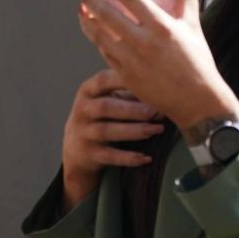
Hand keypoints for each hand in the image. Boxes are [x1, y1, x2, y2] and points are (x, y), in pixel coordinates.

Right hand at [61, 69, 163, 212]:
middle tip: (157, 111)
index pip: (104, 80)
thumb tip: (162, 90)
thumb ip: (128, 91)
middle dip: (133, 109)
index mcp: (87, 91)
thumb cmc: (100, 115)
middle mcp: (82, 110)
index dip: (124, 79)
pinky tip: (146, 158)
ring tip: (157, 129)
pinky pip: (110, 156)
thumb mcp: (106, 98)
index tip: (148, 80)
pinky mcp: (89, 154)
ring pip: (108, 131)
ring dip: (134, 130)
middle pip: (106, 107)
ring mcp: (84, 133)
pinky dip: (129, 157)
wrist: (75, 148)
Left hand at [79, 0, 238, 132]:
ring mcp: (132, 60)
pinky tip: (95, 34)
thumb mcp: (194, 27)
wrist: (197, 101)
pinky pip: (105, 54)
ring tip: (82, 13)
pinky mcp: (127, 76)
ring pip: (100, 36)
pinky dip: (97, 42)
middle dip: (92, 3)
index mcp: (161, 25)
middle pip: (107, 14)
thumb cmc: (198, 61)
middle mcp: (144, 41)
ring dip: (87, 22)